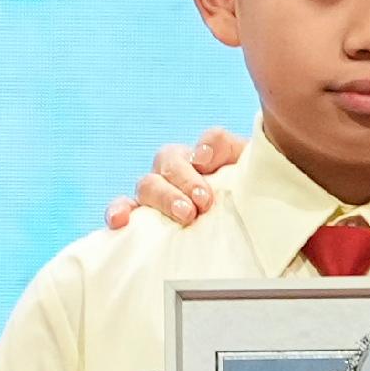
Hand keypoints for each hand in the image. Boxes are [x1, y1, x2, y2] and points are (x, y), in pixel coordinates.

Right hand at [105, 127, 246, 230]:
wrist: (247, 230)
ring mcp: (160, 194)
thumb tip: (201, 155)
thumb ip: (230, 152)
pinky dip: (118, 211)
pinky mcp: (144, 218)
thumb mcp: (251, 175)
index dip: (209, 149)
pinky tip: (119, 221)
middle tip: (203, 202)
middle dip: (185, 180)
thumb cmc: (248, 202)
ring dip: (164, 197)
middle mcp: (180, 170)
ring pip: (148, 184)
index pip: (211, 141)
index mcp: (212, 155)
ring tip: (185, 215)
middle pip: (170, 160)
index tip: (210, 164)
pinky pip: (124, 209)